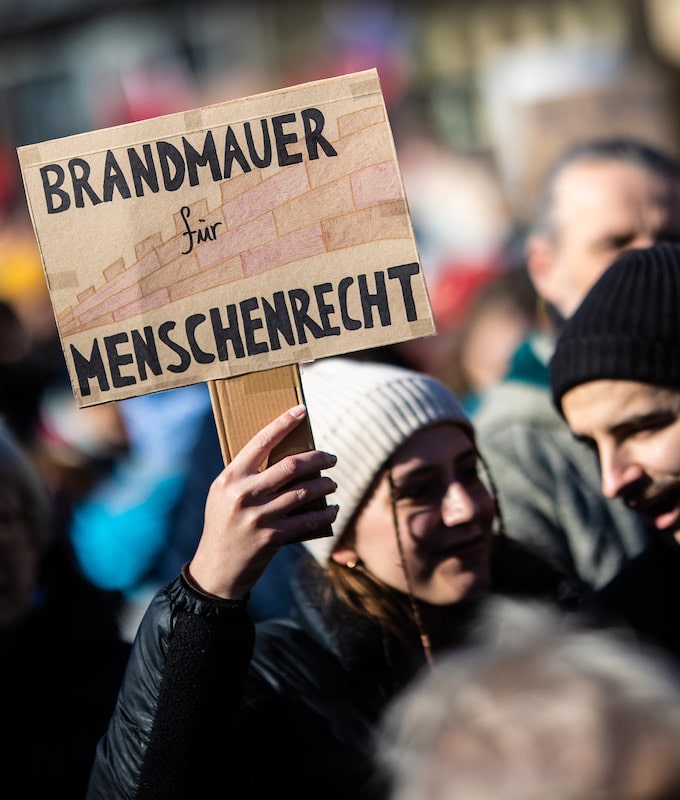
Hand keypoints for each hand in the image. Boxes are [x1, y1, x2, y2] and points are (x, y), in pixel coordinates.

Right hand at [188, 405, 337, 598]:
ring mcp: (258, 516)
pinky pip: (307, 520)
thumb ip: (246, 475)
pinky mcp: (272, 537)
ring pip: (303, 492)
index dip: (284, 423)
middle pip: (291, 466)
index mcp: (230, 477)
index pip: (261, 441)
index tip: (302, 411)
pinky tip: (334, 509)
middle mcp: (243, 493)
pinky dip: (325, 514)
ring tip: (332, 482)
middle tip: (331, 457)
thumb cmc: (223, 525)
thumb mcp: (223, 495)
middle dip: (318, 459)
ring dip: (324, 485)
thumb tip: (283, 454)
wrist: (217, 569)